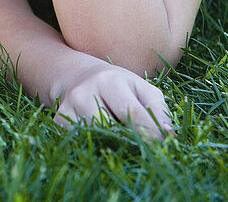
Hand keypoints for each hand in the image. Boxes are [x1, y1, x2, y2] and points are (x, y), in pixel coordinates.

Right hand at [50, 59, 173, 139]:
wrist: (76, 77)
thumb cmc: (117, 85)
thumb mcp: (140, 88)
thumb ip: (158, 109)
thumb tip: (169, 135)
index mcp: (109, 81)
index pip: (132, 113)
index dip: (150, 134)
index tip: (162, 147)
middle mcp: (84, 92)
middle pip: (111, 130)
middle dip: (129, 143)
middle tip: (142, 150)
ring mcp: (68, 108)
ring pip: (94, 139)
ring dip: (111, 147)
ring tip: (121, 145)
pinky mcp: (58, 122)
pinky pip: (80, 143)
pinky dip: (94, 147)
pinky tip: (101, 143)